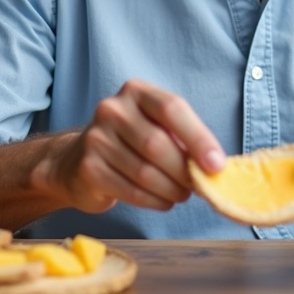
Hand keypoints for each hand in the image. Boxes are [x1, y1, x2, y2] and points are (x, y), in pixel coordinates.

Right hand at [37, 79, 225, 213]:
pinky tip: (162, 201)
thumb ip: (182, 138)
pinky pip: (131, 191)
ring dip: (171, 190)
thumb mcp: (156, 127)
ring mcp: (96, 138)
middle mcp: (112, 109)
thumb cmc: (130, 143)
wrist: (76, 161)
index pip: (172, 108)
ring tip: (180, 194)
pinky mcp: (88, 169)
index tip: (217, 165)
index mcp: (136, 91)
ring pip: (146, 172)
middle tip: (197, 186)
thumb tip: (214, 165)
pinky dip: (154, 201)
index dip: (199, 138)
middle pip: (158, 144)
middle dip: (184, 171)